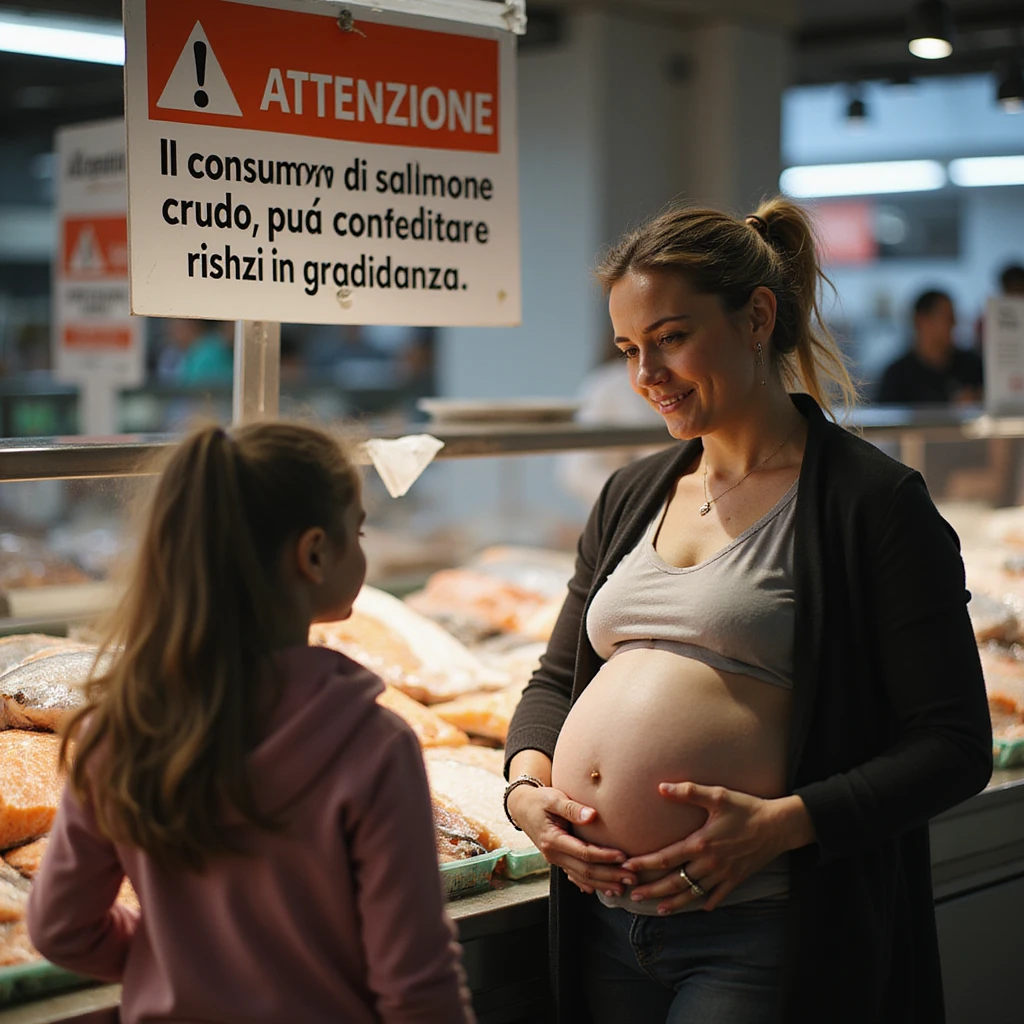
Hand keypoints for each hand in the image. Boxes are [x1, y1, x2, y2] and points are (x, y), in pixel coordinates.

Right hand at [507, 784, 633, 896]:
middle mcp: (553, 854)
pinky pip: (575, 876)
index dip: (605, 857)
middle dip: (609, 876)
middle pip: (585, 871)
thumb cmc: (539, 800)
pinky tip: (602, 890)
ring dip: (603, 883)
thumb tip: (592, 815)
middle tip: (631, 878)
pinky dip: (589, 884)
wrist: (522, 807)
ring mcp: (555, 860)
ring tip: (622, 888)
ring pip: (581, 877)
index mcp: (553, 840)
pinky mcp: (558, 860)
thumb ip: (572, 808)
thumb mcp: (553, 798)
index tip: (623, 856)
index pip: (584, 853)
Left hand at [621, 783, 814, 913]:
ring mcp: (723, 874)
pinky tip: (696, 907)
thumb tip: (661, 787)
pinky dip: (705, 902)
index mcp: (702, 843)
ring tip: (657, 909)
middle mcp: (710, 863)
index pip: (667, 857)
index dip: (646, 863)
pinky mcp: (737, 879)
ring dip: (673, 902)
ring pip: (693, 893)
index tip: (628, 867)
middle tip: (633, 895)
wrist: (779, 826)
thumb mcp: (718, 796)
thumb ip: (689, 792)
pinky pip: (717, 896)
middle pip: (675, 881)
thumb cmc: (746, 808)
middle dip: (653, 890)